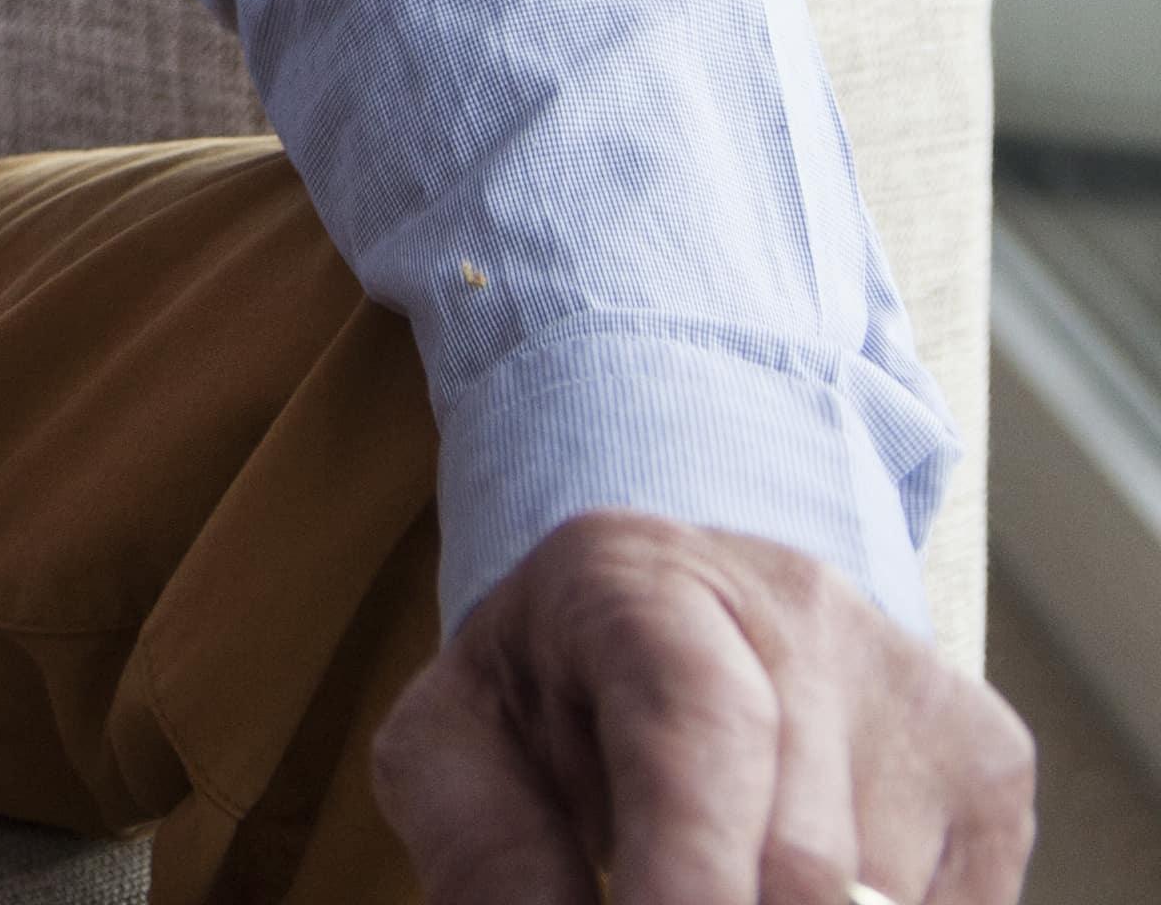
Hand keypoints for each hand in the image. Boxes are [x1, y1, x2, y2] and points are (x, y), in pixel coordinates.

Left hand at [373, 510, 1031, 902]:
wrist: (673, 618)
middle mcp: (800, 607)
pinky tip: (782, 877)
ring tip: (701, 872)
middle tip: (650, 899)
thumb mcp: (461, 748)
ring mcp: (913, 684)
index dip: (689, 866)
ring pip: (886, 903)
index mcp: (639, 582)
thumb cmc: (548, 698)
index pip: (695, 725)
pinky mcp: (993, 762)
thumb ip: (488, 851)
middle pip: (807, 859)